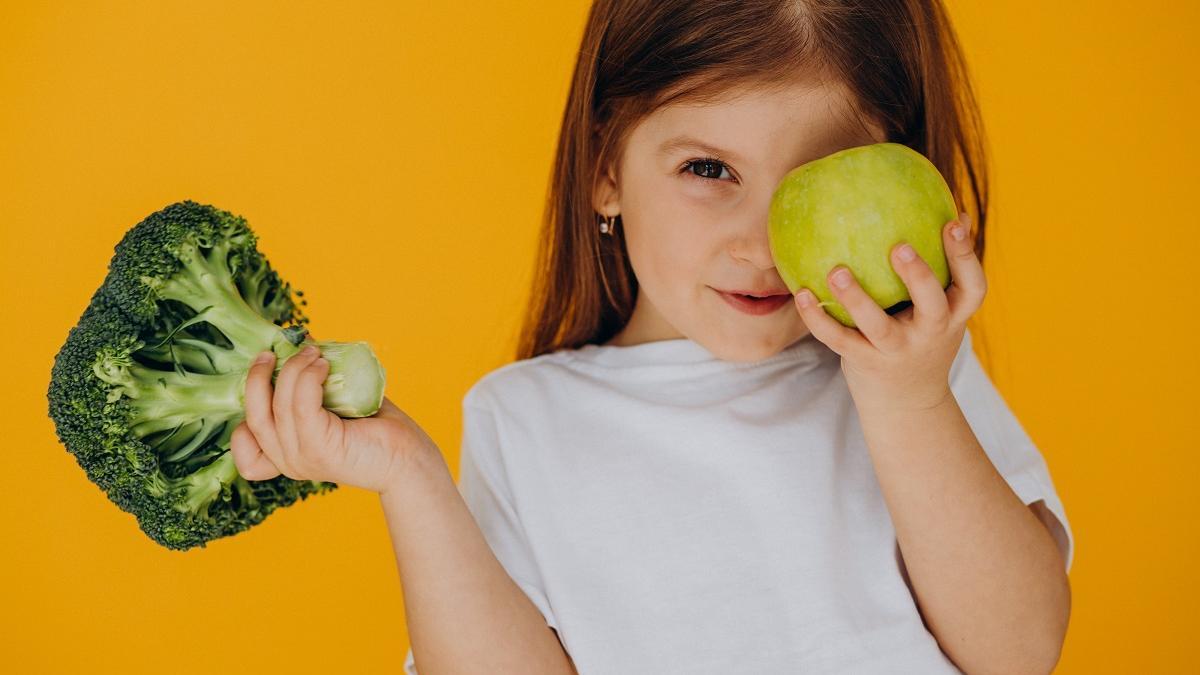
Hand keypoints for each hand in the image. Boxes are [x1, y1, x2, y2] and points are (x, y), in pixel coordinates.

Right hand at [229, 344, 436, 493]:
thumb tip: (301, 343)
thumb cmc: (375, 431)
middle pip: (253, 416)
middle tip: (273, 352)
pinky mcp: (322, 448)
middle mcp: (289, 461)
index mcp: (286, 456)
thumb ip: (311, 387)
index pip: (244, 449)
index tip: (264, 378)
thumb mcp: (333, 406)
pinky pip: (302, 406)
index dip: (246, 412)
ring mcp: (303, 457)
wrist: (408, 460)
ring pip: (279, 405)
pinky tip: (323, 365)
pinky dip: (308, 379)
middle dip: (257, 377)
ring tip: (313, 353)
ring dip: (293, 370)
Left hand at [792, 212, 986, 414]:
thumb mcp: (941, 310)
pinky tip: (800, 292)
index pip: (972, 286)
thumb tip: (954, 211)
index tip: (953, 222)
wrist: (906, 404)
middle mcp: (930, 333)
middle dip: (918, 276)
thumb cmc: (921, 338)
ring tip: (837, 271)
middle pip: (931, 305)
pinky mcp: (865, 363)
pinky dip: (818, 317)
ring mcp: (897, 351)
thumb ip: (943, 270)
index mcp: (953, 315)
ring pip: (878, 326)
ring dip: (857, 299)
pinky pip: (838, 340)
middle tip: (900, 246)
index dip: (965, 255)